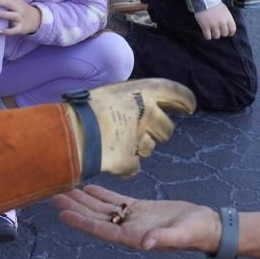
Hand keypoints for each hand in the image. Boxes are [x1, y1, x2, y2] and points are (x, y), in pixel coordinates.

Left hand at [0, 0, 41, 35]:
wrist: (35, 19)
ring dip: (3, 14)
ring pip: (12, 15)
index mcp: (15, 0)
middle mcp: (18, 8)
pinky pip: (14, 30)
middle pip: (8, 3)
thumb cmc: (19, 8)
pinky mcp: (21, 28)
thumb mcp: (14, 0)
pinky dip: (7, 31)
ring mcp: (20, 18)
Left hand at [53, 185, 218, 252]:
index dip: (81, 222)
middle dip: (75, 208)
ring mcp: (134, 219)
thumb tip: (145, 244)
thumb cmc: (196, 233)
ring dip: (83, 201)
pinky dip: (102, 195)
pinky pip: (117, 202)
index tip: (62, 214)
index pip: (102, 229)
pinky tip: (88, 188)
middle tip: (54, 195)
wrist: (209, 226)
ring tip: (64, 190)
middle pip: (96, 217)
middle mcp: (129, 229)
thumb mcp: (180, 235)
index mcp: (134, 237)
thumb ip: (163, 239)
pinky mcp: (141, 210)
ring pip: (103, 209)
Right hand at [72, 78, 196, 176]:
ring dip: (140, 147)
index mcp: (141, 92)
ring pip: (150, 148)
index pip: (175, 92)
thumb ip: (127, 100)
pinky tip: (111, 158)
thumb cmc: (84, 109)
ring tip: (117, 143)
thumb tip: (132, 106)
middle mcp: (146, 114)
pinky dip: (125, 165)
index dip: (185, 100)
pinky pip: (133, 166)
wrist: (70, 132)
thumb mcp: (109, 93)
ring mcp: (140, 139)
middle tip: (142, 131)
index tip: (189, 108)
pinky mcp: (130, 161)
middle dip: (158, 132)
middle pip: (166, 128)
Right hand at [194, 3, 235, 39]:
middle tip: (217, 29)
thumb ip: (227, 19)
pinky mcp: (205, 26)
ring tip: (211, 30)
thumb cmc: (215, 4)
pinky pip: (208, 37)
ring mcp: (213, 25)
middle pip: (224, 34)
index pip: (232, 30)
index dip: (230, 33)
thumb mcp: (225, 10)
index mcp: (228, 18)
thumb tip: (227, 27)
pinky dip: (207, 36)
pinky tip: (206, 31)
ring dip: (213, 34)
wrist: (204, 0)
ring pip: (216, 36)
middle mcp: (222, 23)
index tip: (227, 33)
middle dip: (221, 32)